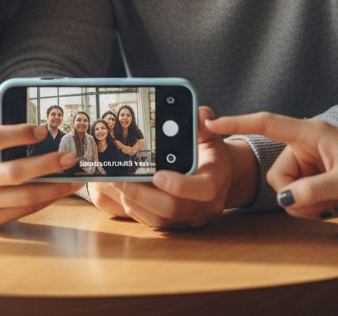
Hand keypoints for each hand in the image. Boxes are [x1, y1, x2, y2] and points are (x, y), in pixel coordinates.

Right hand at [0, 89, 82, 225]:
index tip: (42, 130)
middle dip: (45, 164)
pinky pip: (22, 210)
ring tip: (72, 178)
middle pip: (13, 172)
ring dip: (52, 188)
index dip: (20, 133)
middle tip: (69, 157)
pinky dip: (44, 201)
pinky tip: (58, 190)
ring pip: (22, 197)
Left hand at [89, 107, 257, 228]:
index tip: (157, 174)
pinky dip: (135, 208)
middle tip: (120, 179)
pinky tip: (122, 191)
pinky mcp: (176, 224)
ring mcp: (189, 218)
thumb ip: (204, 122)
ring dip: (134, 202)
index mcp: (216, 182)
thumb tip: (198, 114)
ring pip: (159, 219)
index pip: (203, 190)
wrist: (222, 179)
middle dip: (142, 195)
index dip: (180, 185)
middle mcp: (204, 206)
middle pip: (172, 209)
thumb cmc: (213, 153)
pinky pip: (153, 222)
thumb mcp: (211, 135)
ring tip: (115, 182)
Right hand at [208, 112, 337, 219]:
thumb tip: (284, 199)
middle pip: (277, 173)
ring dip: (305, 204)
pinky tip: (332, 205)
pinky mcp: (314, 173)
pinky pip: (298, 193)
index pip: (266, 123)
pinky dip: (310, 205)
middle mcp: (305, 143)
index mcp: (309, 132)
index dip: (237, 123)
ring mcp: (309, 160)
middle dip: (294, 196)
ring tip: (333, 205)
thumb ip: (313, 190)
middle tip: (324, 206)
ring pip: (286, 187)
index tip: (212, 124)